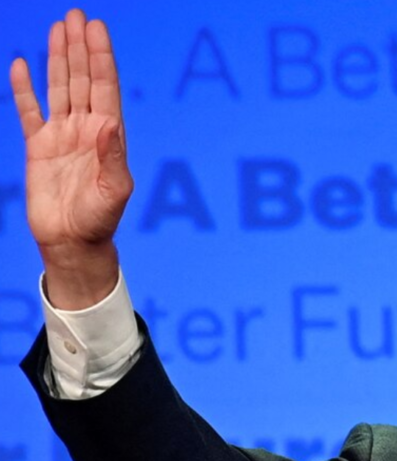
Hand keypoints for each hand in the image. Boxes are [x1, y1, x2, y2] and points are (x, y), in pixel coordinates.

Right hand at [10, 8, 132, 308]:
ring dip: (58, 58)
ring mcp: (62, 136)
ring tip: (59, 27)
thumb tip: (109, 124)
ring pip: (60, 87)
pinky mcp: (39, 147)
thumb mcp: (114, 191)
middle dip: (81, 48)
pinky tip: (21, 64)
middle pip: (83, 79)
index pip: (105, 88)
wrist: (73, 242)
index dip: (101, 57)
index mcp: (108, 136)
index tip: (97, 29)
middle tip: (78, 15)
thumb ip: (112, 157)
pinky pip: (29, 111)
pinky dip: (25, 89)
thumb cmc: (99, 220)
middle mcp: (87, 130)